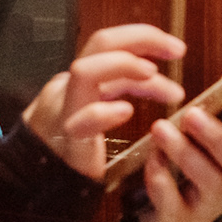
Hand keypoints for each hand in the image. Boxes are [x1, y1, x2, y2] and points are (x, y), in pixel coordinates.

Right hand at [22, 25, 186, 180]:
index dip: (144, 38)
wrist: (44, 184)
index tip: (176, 48)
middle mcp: (69, 87)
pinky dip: (103, 113)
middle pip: (101, 43)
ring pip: (85, 72)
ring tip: (154, 75)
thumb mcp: (104, 105)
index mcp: (80, 79)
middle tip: (177, 51)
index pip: (109, 43)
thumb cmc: (78, 146)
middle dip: (142, 39)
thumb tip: (156, 72)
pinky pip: (80, 122)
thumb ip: (124, 86)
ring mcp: (64, 111)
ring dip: (126, 66)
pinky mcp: (67, 142)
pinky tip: (125, 112)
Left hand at [133, 77, 221, 221]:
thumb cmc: (181, 171)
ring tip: (161, 130)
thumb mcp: (200, 137)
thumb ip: (219, 110)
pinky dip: (162, 184)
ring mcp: (207, 205)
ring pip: (207, 179)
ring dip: (184, 152)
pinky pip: (172, 204)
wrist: (150, 217)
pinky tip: (152, 167)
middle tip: (193, 113)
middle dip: (219, 136)